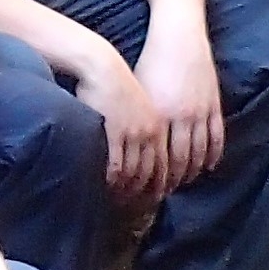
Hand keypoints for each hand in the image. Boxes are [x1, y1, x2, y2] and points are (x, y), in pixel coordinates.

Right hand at [70, 49, 175, 201]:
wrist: (103, 66)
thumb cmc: (118, 83)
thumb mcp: (141, 105)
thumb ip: (145, 126)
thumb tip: (141, 147)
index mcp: (160, 125)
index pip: (165, 164)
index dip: (160, 183)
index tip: (154, 196)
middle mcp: (151, 132)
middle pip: (152, 173)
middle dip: (145, 192)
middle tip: (136, 203)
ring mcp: (133, 134)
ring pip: (135, 172)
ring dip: (128, 189)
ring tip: (119, 198)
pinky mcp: (115, 133)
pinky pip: (116, 165)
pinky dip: (113, 180)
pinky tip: (107, 186)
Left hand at [139, 26, 225, 183]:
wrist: (179, 36)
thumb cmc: (151, 60)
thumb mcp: (138, 88)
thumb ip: (137, 116)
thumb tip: (125, 143)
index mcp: (158, 114)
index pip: (158, 156)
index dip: (154, 177)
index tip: (147, 190)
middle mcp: (180, 116)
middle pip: (179, 160)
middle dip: (172, 180)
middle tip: (165, 193)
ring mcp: (200, 111)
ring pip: (199, 152)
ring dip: (192, 171)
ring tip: (184, 183)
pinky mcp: (214, 104)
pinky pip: (217, 136)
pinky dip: (213, 155)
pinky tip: (207, 166)